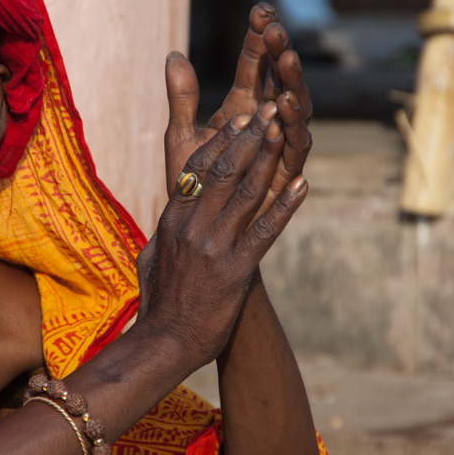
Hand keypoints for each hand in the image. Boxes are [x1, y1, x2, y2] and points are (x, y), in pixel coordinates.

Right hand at [134, 105, 308, 365]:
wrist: (162, 343)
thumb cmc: (158, 305)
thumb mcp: (151, 259)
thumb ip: (163, 234)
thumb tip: (167, 219)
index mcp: (172, 220)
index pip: (196, 169)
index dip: (221, 140)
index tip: (240, 120)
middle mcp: (191, 227)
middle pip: (222, 170)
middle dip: (249, 137)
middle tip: (269, 111)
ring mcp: (213, 247)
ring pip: (243, 193)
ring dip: (267, 159)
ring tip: (284, 132)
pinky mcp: (235, 271)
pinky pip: (264, 231)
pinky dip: (285, 206)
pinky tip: (303, 186)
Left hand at [164, 3, 312, 220]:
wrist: (195, 236)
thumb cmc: (190, 187)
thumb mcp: (181, 138)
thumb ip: (181, 99)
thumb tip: (173, 55)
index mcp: (244, 110)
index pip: (257, 67)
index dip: (258, 41)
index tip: (259, 12)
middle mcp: (268, 127)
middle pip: (280, 83)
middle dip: (280, 56)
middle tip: (277, 31)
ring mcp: (279, 152)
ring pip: (293, 114)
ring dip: (291, 89)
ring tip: (285, 63)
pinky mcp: (284, 180)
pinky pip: (295, 154)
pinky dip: (294, 133)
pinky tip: (288, 112)